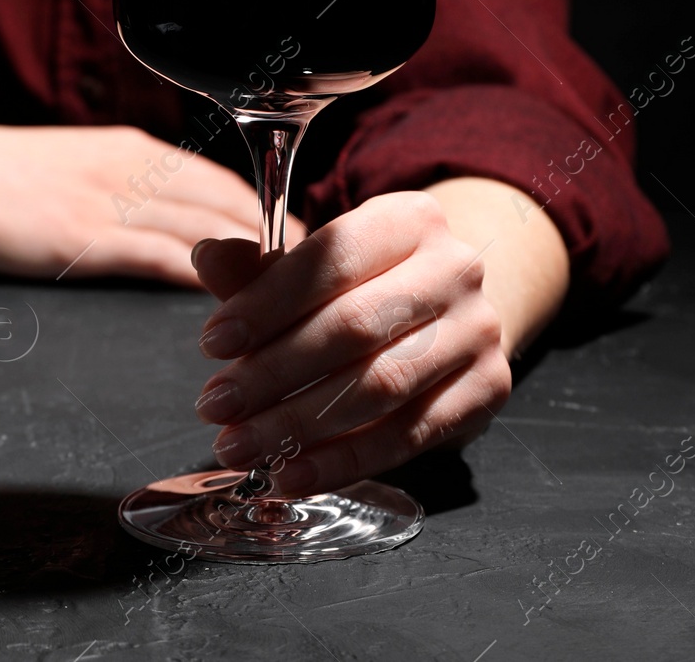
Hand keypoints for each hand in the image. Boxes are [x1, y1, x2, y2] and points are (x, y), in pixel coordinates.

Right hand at [0, 103, 302, 284]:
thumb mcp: (78, 168)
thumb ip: (129, 189)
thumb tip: (177, 223)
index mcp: (135, 150)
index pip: (226, 181)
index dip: (275, 214)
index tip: (310, 245)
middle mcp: (134, 169)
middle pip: (232, 205)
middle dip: (285, 241)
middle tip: (325, 280)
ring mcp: (110, 201)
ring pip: (208, 230)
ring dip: (256, 264)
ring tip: (296, 299)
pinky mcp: (83, 235)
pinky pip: (160, 255)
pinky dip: (204, 278)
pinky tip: (233, 302)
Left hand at [190, 191, 512, 494]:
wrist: (451, 311)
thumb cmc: (365, 286)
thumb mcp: (314, 267)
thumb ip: (258, 270)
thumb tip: (206, 257)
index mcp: (409, 219)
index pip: (332, 257)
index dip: (267, 303)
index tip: (212, 343)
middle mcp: (455, 269)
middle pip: (355, 326)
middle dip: (274, 372)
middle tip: (216, 405)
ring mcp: (478, 331)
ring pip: (381, 386)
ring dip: (299, 424)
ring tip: (241, 446)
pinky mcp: (488, 389)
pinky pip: (407, 436)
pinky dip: (342, 462)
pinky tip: (291, 474)